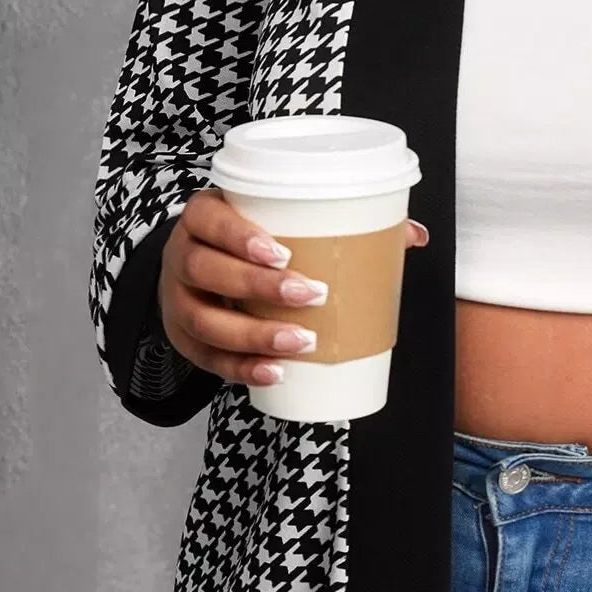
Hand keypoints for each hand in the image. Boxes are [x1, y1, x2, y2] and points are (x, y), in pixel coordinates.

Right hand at [157, 187, 430, 387]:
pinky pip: (207, 360)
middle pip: (206, 270)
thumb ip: (343, 226)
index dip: (239, 236)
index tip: (283, 252)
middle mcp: (181, 256)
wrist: (198, 274)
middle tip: (311, 295)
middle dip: (258, 287)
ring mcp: (178, 301)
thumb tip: (414, 235)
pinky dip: (242, 369)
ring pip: (205, 321)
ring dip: (255, 335)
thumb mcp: (279, 224)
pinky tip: (275, 374)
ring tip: (302, 342)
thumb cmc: (249, 244)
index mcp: (204, 218)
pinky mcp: (185, 340)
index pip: (210, 220)